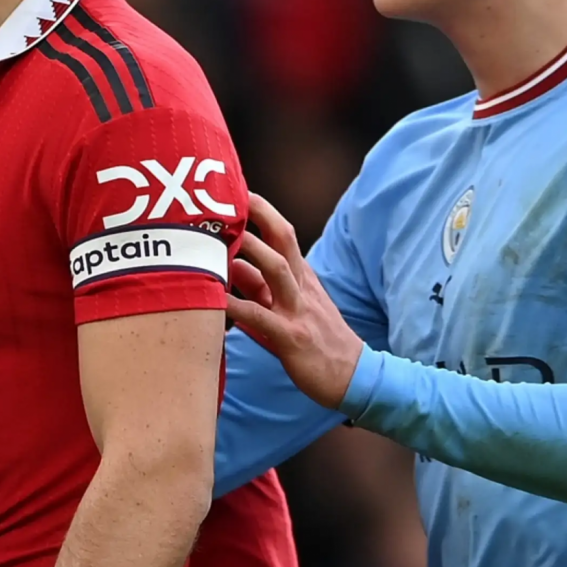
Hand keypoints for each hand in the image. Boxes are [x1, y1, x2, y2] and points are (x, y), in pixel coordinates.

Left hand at [227, 193, 365, 409]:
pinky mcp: (292, 336)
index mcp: (301, 276)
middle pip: (284, 239)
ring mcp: (298, 309)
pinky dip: (237, 306)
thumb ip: (258, 285)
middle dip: (259, 215)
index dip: (261, 211)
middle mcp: (301, 286)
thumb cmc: (316, 339)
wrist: (351, 376)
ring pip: (276, 269)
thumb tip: (229, 263)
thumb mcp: (288, 305)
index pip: (283, 233)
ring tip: (223, 237)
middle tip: (228, 197)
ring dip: (251, 250)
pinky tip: (215, 300)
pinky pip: (261, 317)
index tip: (237, 191)